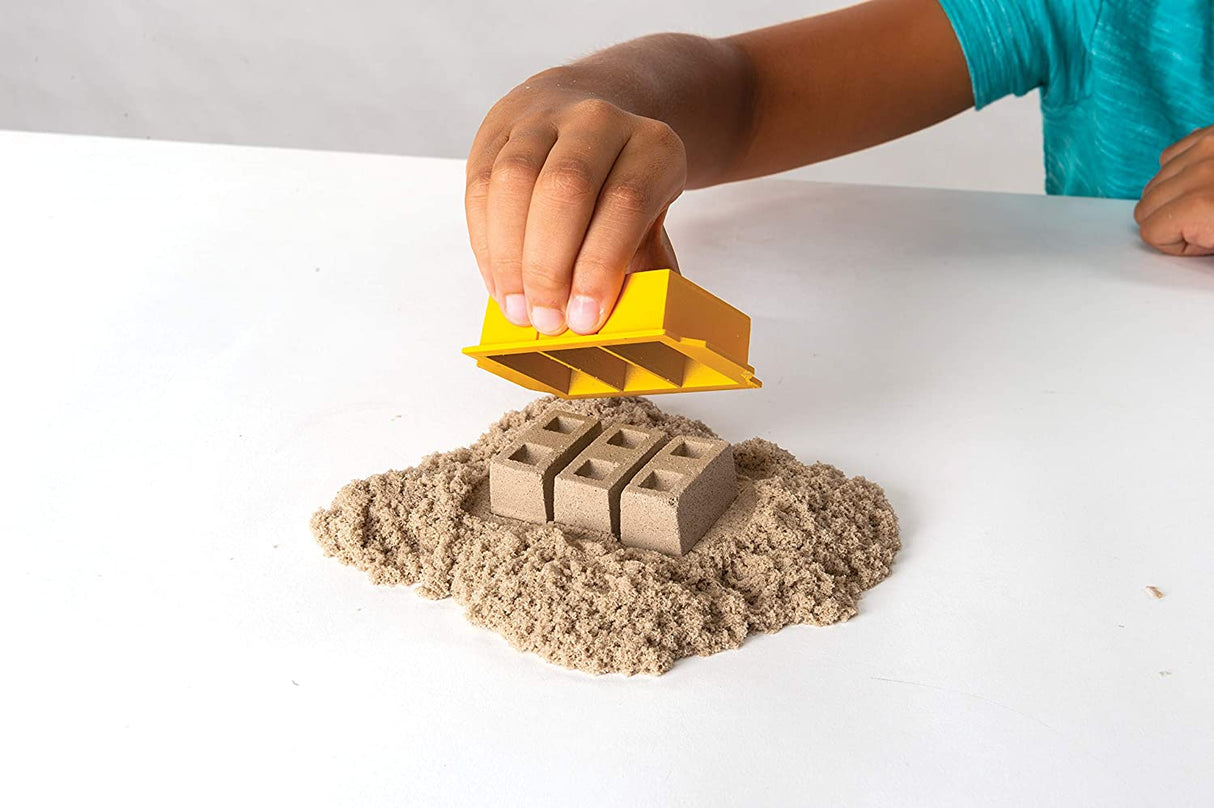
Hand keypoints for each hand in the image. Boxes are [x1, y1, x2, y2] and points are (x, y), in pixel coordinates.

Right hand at [465, 73, 685, 334]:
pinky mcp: (497, 131)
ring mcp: (543, 119)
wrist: (591, 121)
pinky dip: (487, 245)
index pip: (625, 202)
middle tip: (548, 320)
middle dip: (550, 266)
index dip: (601, 265)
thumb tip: (637, 326)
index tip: (585, 318)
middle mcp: (598, 120)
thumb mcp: (654, 222)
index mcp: (652, 146)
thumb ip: (646, 269)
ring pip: (513, 181)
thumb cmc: (623, 190)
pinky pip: (480, 187)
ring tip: (519, 309)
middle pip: (564, 188)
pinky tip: (501, 284)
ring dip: (511, 258)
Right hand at [1135, 126, 1213, 256]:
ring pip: (1155, 180)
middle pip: (1145, 206)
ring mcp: (1207, 147)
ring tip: (1209, 201)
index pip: (1150, 232)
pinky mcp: (1211, 133)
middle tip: (1206, 224)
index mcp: (1204, 206)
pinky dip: (1181, 170)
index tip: (1206, 242)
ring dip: (1175, 196)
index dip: (1178, 244)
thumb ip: (1197, 243)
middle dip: (1170, 220)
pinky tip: (1205, 181)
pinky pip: (1171, 154)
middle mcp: (1201, 172)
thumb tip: (1170, 239)